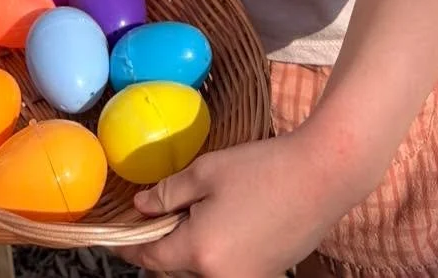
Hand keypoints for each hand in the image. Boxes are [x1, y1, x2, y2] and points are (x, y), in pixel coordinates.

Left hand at [116, 133, 358, 276]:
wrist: (322, 177)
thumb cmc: (261, 170)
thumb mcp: (206, 173)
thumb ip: (168, 193)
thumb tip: (140, 206)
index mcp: (200, 253)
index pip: (150, 257)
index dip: (129, 245)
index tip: (115, 236)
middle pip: (175, 266)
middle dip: (159, 244)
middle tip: (149, 215)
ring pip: (201, 269)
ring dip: (187, 247)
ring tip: (183, 213)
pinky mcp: (266, 274)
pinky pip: (225, 268)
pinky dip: (212, 251)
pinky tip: (215, 221)